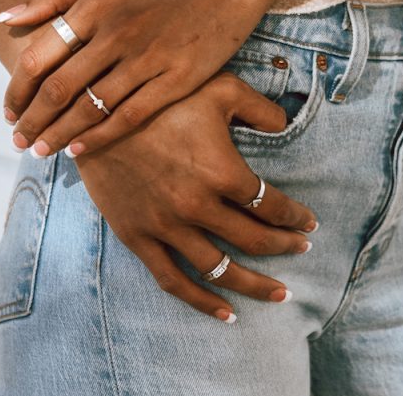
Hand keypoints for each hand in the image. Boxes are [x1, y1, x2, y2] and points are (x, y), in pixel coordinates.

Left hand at [0, 0, 282, 156]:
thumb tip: (5, 19)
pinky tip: (81, 150)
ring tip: (42, 151)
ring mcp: (147, 58)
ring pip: (89, 108)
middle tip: (18, 141)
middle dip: (32, 121)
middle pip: (57, 89)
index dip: (17, 91)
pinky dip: (99, 137)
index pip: (37, 59)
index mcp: (92, 7)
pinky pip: (129, 116)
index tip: (8, 112)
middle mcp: (114, 34)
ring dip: (59, 134)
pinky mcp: (177, 79)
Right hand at [73, 71, 318, 322]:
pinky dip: (202, 302)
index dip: (296, 217)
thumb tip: (286, 125)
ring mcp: (166, 225)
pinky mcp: (137, 236)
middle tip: (301, 250)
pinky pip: (174, 280)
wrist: (94, 111)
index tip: (308, 223)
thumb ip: (259, 108)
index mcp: (221, 171)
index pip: (272, 206)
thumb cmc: (160, 96)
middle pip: (254, 241)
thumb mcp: (218, 88)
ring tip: (279, 294)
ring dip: (255, 285)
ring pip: (220, 269)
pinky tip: (228, 315)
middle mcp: (197, 205)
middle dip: (284, 247)